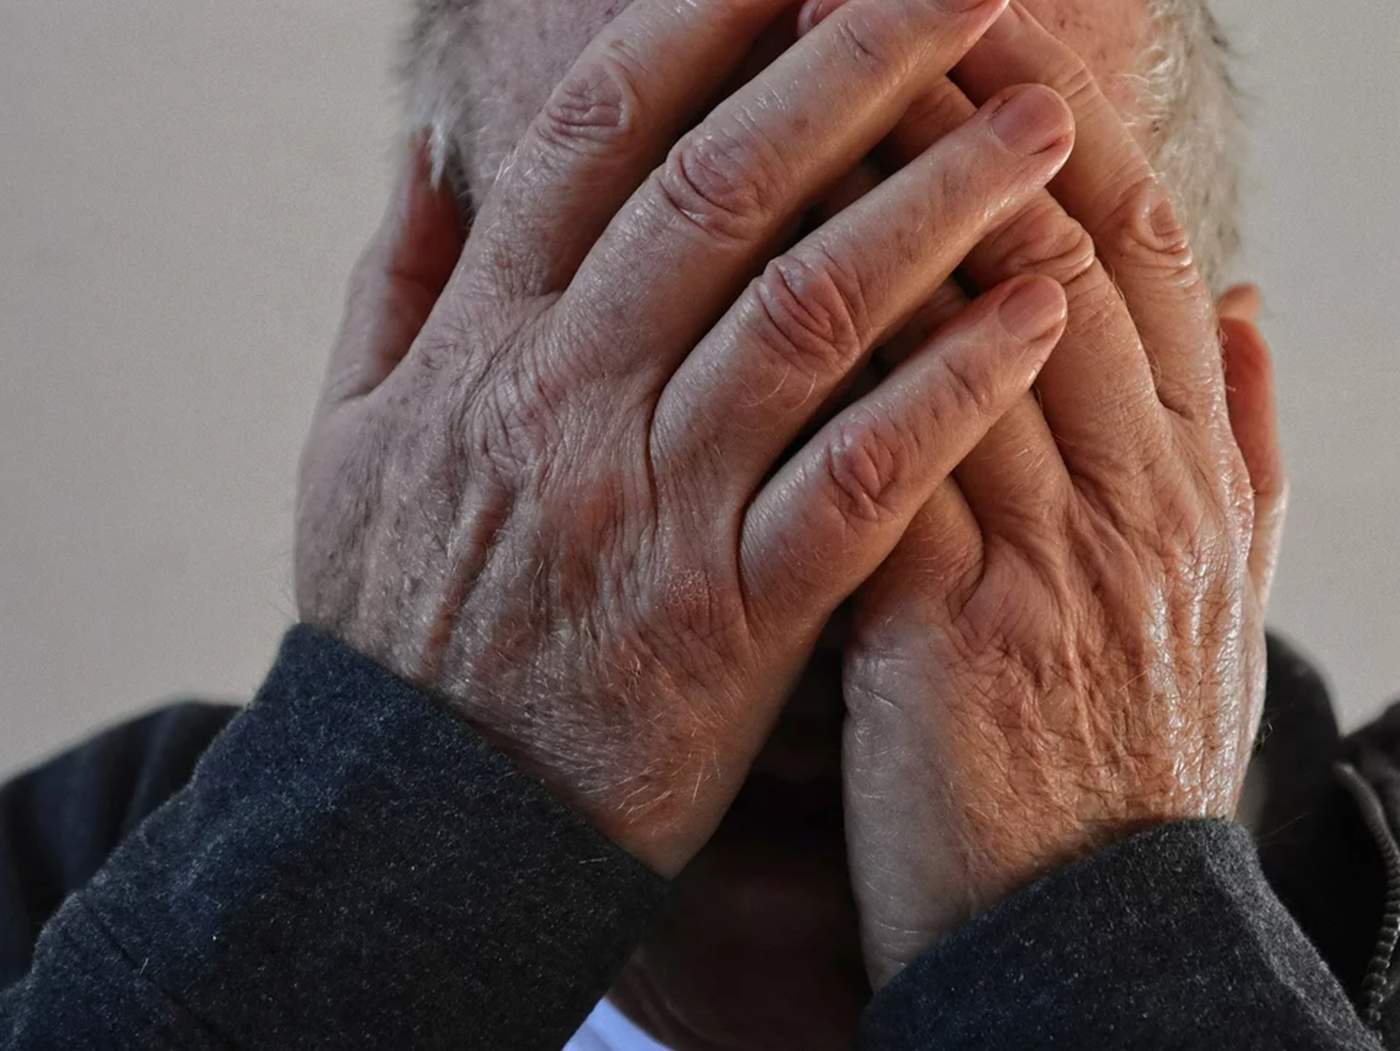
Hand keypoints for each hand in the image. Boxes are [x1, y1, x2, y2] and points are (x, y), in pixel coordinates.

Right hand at [296, 0, 1076, 875]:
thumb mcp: (345, 445)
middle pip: (725, 192)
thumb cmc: (397, 626)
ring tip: (1044, 121)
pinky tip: (1040, 317)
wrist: (423, 816)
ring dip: (939, 203)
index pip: (599, 143)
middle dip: (852, 67)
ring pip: (813, 315)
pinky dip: (956, 389)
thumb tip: (429, 159)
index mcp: (486, 349)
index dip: (698, 27)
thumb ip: (394, 292)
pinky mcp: (731, 616)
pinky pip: (861, 480)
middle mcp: (572, 402)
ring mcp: (656, 507)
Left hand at [830, 2, 1288, 984]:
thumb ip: (1235, 446)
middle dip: (968, 107)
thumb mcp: (1218, 596)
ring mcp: (1058, 557)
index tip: (971, 18)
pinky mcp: (957, 633)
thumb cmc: (1119, 750)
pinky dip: (847, 357)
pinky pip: (898, 459)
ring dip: (893, 196)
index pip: (1128, 242)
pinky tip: (774, 273)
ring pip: (981, 328)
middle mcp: (1142, 490)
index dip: (1057, 114)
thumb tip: (1238, 308)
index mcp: (1190, 469)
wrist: (1084, 923)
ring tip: (813, 85)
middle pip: (1058, 248)